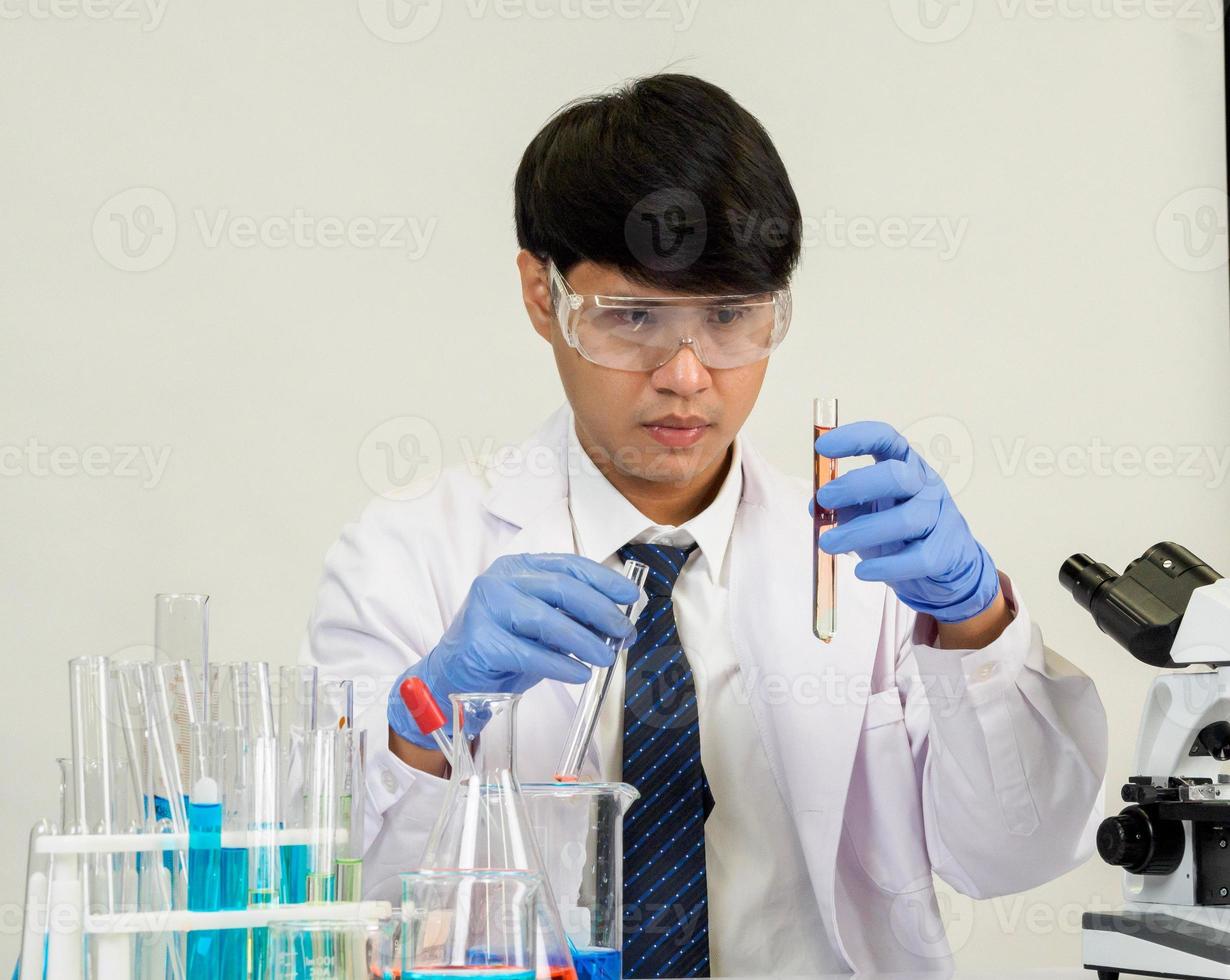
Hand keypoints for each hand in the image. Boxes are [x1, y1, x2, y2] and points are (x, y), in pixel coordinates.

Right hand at [387, 553, 640, 748]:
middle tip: (625, 632)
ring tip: (608, 656)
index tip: (631, 597)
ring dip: (584, 639)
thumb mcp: (542, 626)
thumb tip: (619, 624)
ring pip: (547, 619)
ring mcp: (486, 608)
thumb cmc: (504, 648)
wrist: (453, 677)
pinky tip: (580, 673)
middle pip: (562, 588)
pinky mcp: (480, 641)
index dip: (604, 580)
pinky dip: (560, 664)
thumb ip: (573, 617)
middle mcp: (500, 580)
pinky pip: (530, 653)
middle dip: (601, 610)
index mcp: (519, 568)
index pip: (569, 565)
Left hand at [814, 421, 999, 623]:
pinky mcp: (945, 552)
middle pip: (897, 475)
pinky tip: (861, 572)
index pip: (885, 439)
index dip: (854, 439)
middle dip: (856, 485)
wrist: (945, 568)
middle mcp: (926, 485)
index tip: (822, 448)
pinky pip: (916, 558)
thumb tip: (815, 505)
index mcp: (904, 465)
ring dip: (860, 531)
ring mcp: (940, 517)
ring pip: (905, 519)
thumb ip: (844, 505)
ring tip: (827, 544)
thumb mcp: (868, 512)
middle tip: (824, 499)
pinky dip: (886, 566)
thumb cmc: (898, 533)